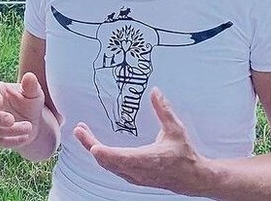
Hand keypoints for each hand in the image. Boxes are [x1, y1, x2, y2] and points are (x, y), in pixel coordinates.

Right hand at [0, 72, 46, 149]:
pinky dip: (14, 141)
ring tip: (29, 126)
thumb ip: (31, 86)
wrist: (34, 119)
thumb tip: (30, 76)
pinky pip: (1, 142)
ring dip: (12, 130)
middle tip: (11, 120)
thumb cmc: (30, 100)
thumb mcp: (34, 93)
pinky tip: (26, 137)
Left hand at [74, 88, 204, 193]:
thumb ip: (164, 110)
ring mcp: (135, 177)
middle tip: (79, 130)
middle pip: (108, 161)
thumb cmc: (184, 154)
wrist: (192, 178)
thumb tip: (155, 91)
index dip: (106, 154)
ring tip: (83, 133)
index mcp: (148, 159)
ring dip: (94, 150)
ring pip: (108, 165)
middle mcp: (138, 171)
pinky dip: (103, 157)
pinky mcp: (134, 178)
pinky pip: (113, 168)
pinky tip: (96, 147)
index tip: (93, 146)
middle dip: (90, 145)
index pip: (122, 158)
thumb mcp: (175, 129)